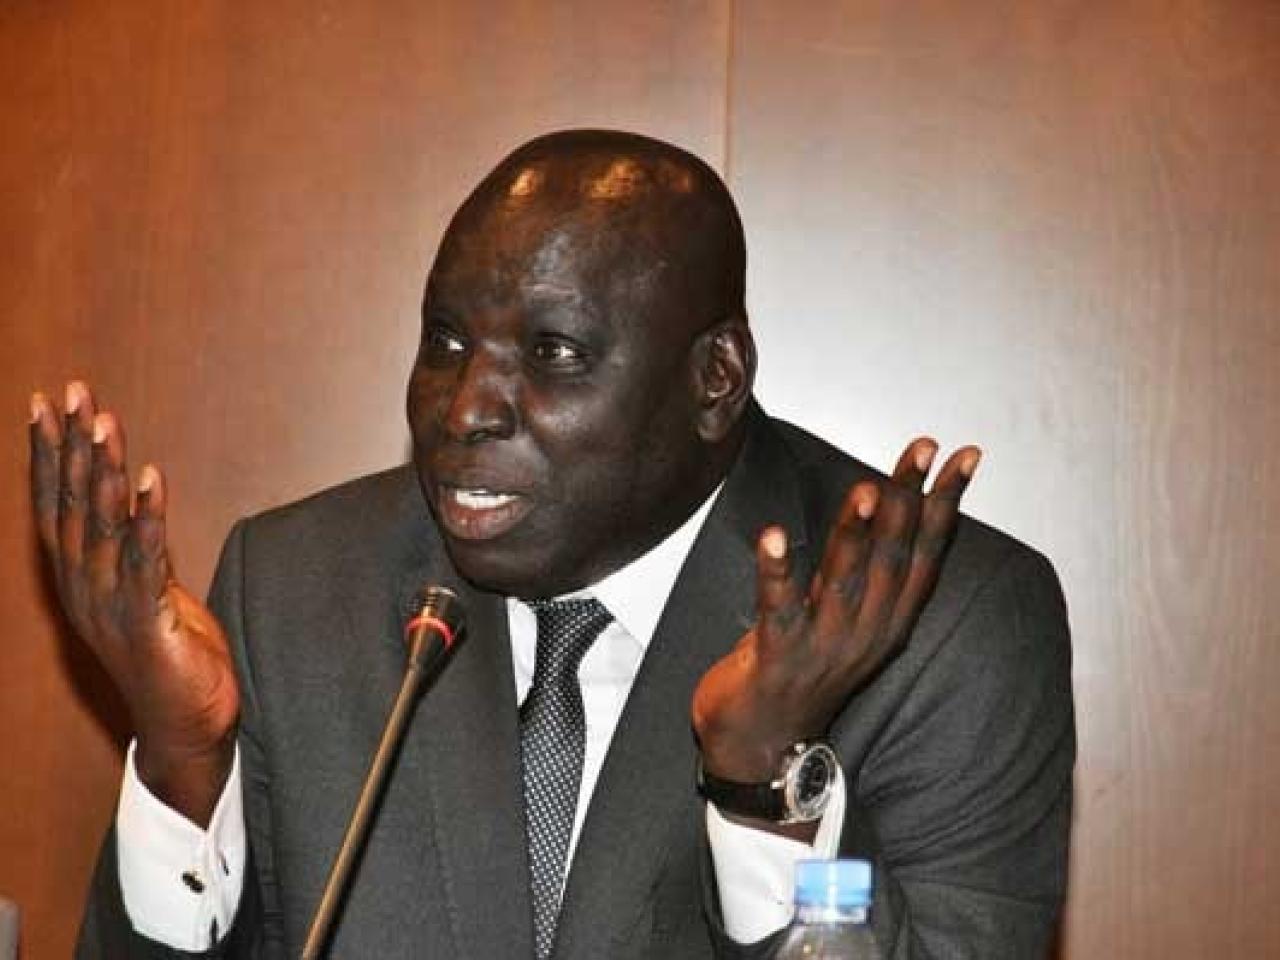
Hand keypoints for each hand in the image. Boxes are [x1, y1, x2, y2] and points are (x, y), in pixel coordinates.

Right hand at [29, 381, 237, 825]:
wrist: (189, 730)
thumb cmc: (174, 660)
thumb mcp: (152, 595)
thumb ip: (139, 553)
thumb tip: (136, 505)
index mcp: (80, 580)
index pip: (56, 505)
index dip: (50, 453)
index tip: (48, 403)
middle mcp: (84, 590)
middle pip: (69, 506)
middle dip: (69, 446)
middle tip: (71, 392)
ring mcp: (109, 608)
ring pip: (98, 527)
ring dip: (101, 471)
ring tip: (104, 422)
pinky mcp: (144, 623)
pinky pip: (144, 560)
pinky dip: (145, 517)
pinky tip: (148, 478)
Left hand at [692, 438, 978, 792]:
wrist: (760, 748)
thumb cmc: (798, 672)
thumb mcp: (842, 619)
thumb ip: (859, 571)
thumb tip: (878, 507)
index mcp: (887, 622)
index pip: (924, 554)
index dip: (944, 505)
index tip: (964, 457)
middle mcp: (866, 634)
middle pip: (892, 559)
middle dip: (908, 500)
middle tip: (921, 449)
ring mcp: (823, 648)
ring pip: (846, 583)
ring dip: (856, 534)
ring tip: (866, 488)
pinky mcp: (777, 658)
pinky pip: (780, 609)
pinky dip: (777, 572)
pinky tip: (773, 534)